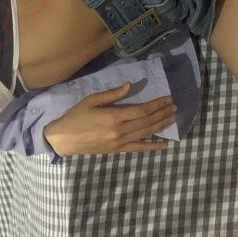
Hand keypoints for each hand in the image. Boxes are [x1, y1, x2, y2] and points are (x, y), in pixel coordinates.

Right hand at [43, 82, 177, 157]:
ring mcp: (119, 143)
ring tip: (173, 119)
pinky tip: (164, 145)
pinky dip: (152, 147)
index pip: (142, 110)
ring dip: (161, 126)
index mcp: (114, 117)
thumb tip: (130, 86)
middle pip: (147, 122)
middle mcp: (120, 131)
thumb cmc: (76, 116)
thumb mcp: (91, 100)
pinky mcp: (117, 150)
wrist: (63, 140)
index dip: (157, 104)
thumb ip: (112, 94)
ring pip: (146, 134)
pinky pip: (138, 148)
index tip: (167, 98)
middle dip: (162, 113)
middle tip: (175, 107)